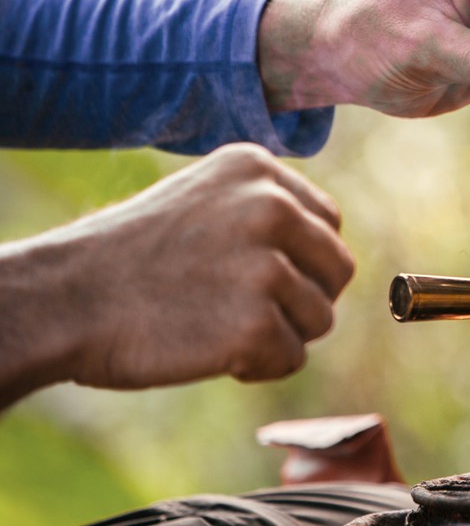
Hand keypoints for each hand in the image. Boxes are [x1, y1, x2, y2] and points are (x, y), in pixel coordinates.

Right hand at [0, 143, 352, 406]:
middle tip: (244, 309)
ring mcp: (266, 264)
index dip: (301, 261)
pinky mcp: (256, 322)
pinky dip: (257, 367)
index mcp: (258, 169)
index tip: (254, 275)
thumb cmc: (132, 259)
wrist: (64, 299)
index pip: (329, 223)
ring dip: (279, 334)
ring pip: (320, 318)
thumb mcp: (204, 202)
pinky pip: (292, 359)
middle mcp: (271, 206)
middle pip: (337, 270)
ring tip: (219, 325)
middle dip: (302, 299)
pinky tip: (211, 351)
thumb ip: (267, 214)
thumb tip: (333, 254)